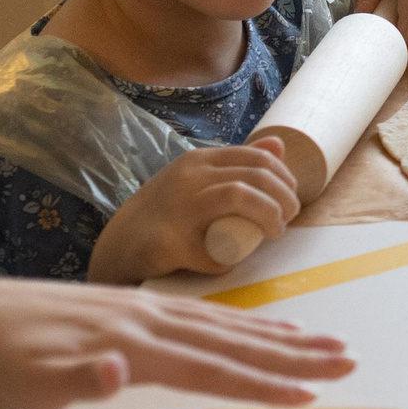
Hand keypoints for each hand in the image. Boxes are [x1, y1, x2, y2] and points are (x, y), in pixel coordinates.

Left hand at [0, 272, 351, 408]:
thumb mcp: (20, 382)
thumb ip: (73, 380)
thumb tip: (119, 371)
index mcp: (131, 342)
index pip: (210, 367)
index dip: (262, 383)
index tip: (312, 395)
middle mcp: (149, 319)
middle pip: (235, 339)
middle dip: (295, 353)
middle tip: (349, 361)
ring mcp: (145, 310)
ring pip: (227, 324)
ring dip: (281, 336)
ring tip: (327, 343)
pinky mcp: (135, 309)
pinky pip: (207, 317)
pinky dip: (246, 324)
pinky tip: (265, 330)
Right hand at [86, 140, 299, 284]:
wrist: (117, 247)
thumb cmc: (166, 215)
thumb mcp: (199, 181)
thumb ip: (234, 164)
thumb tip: (278, 145)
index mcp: (199, 161)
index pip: (256, 158)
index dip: (284, 177)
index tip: (290, 198)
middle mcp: (187, 177)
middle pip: (255, 176)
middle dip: (284, 198)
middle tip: (288, 218)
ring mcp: (176, 207)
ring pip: (238, 195)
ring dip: (269, 216)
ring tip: (275, 233)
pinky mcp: (167, 241)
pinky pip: (209, 251)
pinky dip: (226, 260)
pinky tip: (228, 263)